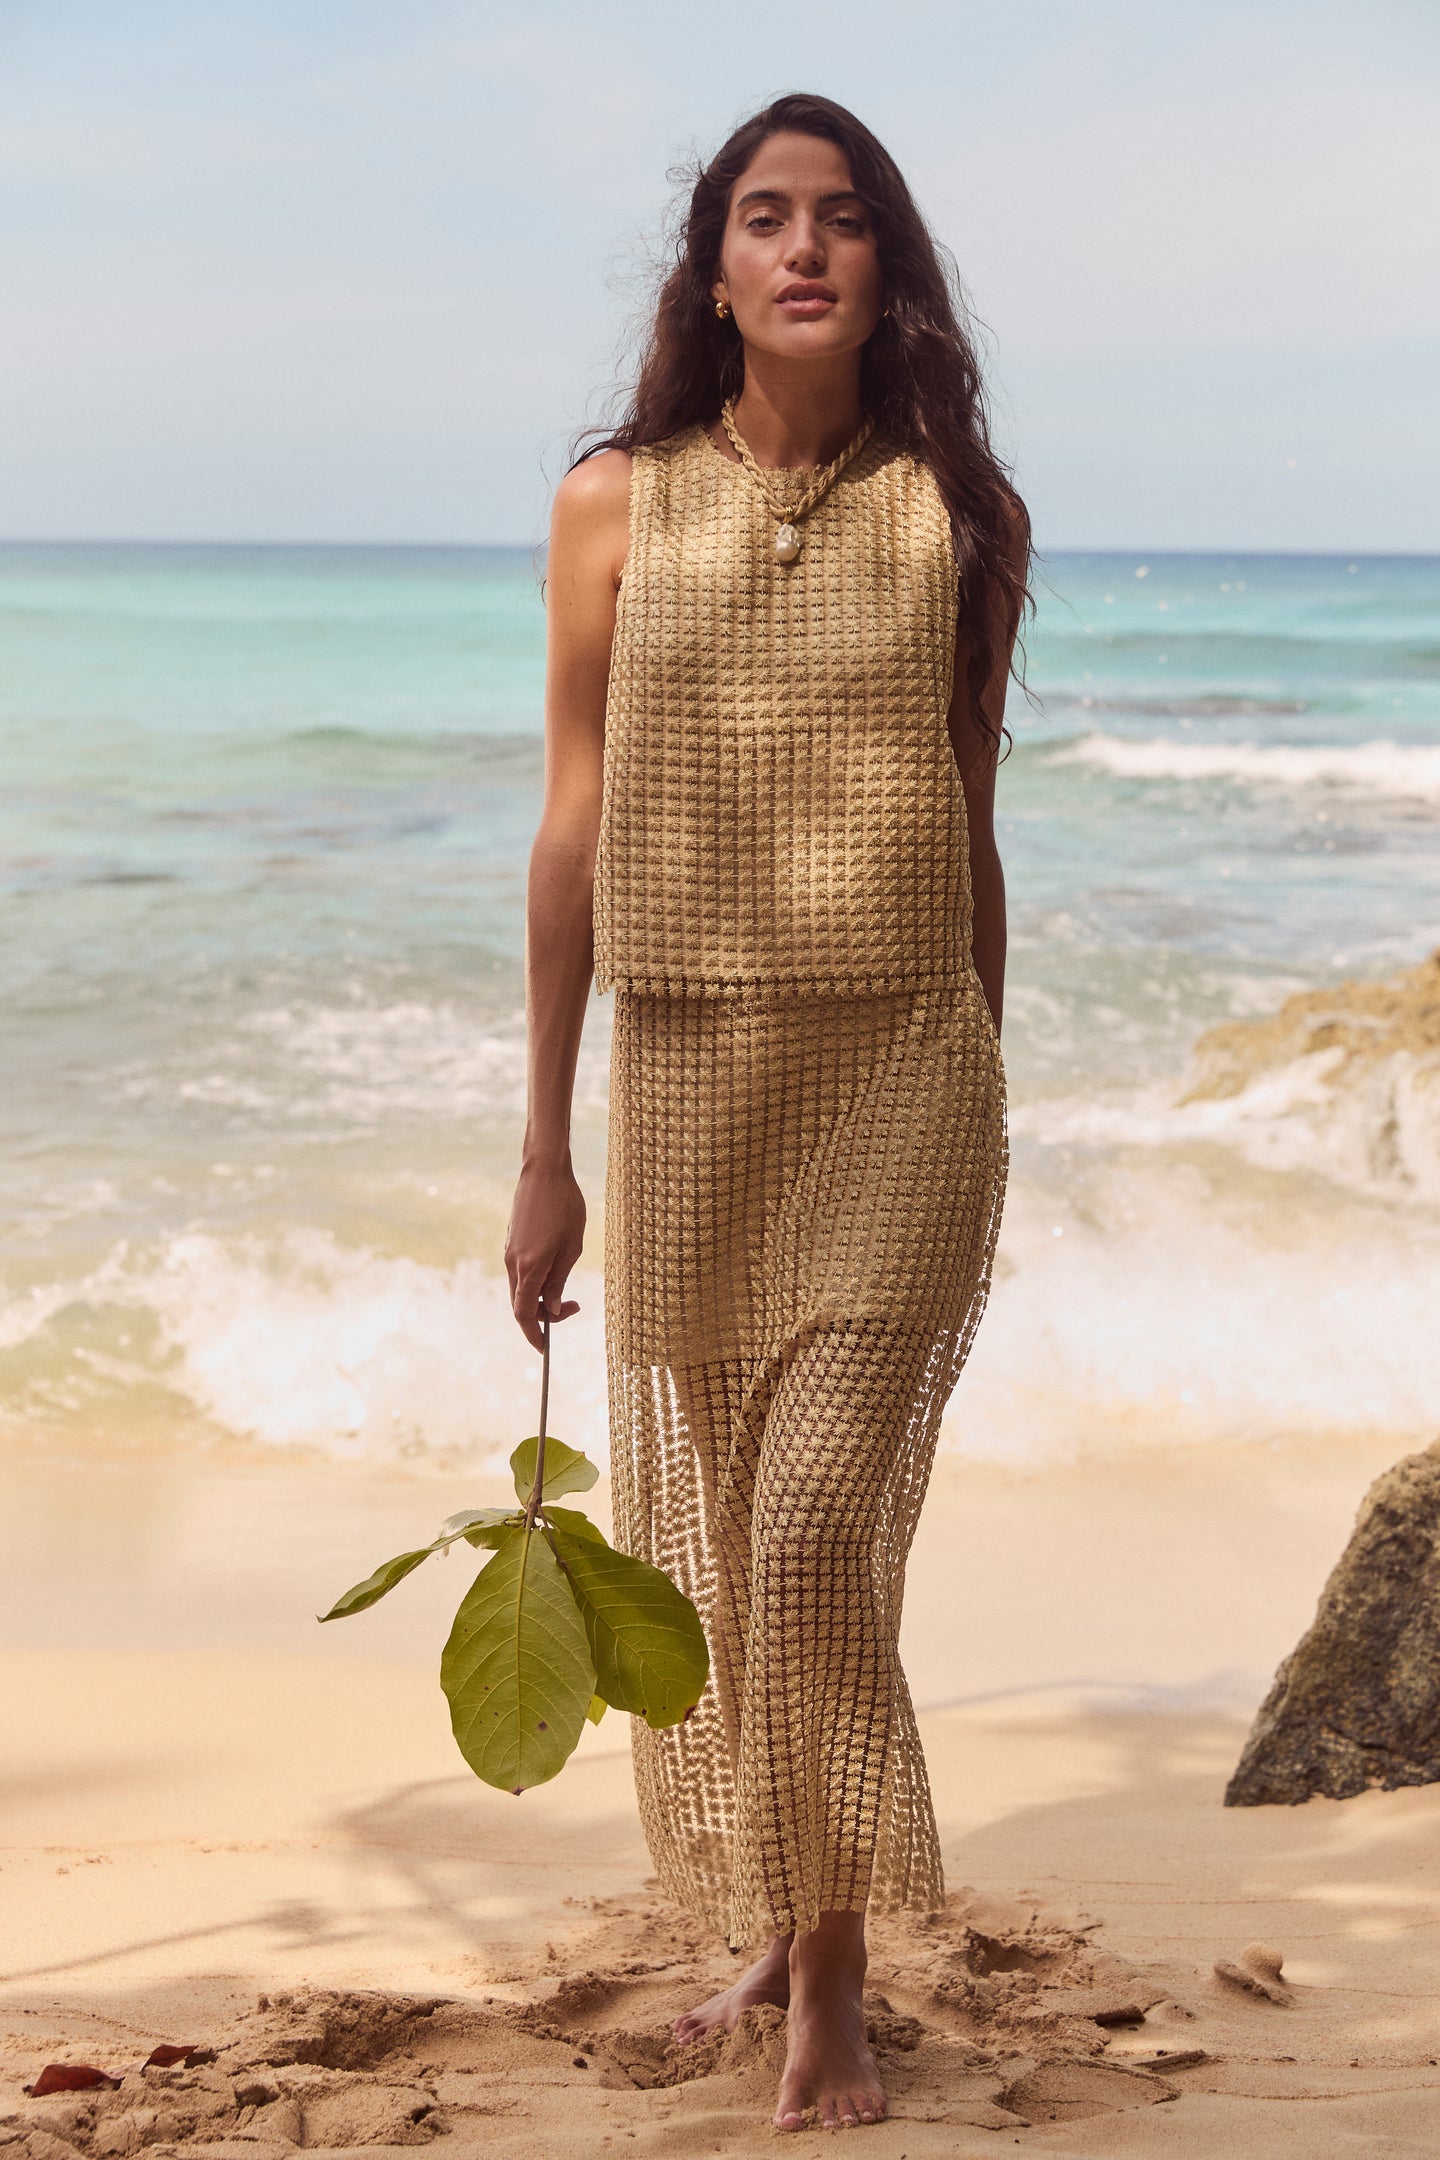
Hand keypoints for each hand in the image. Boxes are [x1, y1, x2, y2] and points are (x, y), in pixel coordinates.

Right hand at [505, 1159, 585, 1351]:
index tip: (544, 1348)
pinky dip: (534, 1282)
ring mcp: (509, 1252)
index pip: (524, 1314)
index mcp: (529, 1267)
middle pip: (520, 1304)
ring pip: (520, 1289)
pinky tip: (555, 1270)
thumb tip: (550, 1309)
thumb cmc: (565, 1207)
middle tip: (573, 1305)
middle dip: (543, 1316)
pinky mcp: (511, 1243)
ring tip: (567, 1290)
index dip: (533, 1335)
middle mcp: (513, 1263)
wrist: (544, 1172)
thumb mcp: (571, 1248)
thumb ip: (558, 1281)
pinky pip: (520, 1273)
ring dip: (540, 1298)